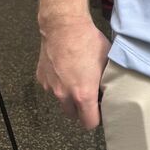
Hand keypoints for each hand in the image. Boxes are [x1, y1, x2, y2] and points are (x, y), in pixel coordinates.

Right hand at [36, 15, 109, 131]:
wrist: (64, 26)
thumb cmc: (88, 42)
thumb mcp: (106, 63)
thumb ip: (105, 82)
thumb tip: (107, 90)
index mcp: (83, 94)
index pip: (89, 123)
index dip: (96, 119)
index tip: (100, 112)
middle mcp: (64, 95)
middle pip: (73, 115)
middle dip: (81, 110)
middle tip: (89, 96)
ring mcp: (50, 87)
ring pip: (61, 101)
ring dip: (68, 96)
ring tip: (76, 79)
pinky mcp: (41, 78)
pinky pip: (51, 88)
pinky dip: (58, 84)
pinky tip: (65, 70)